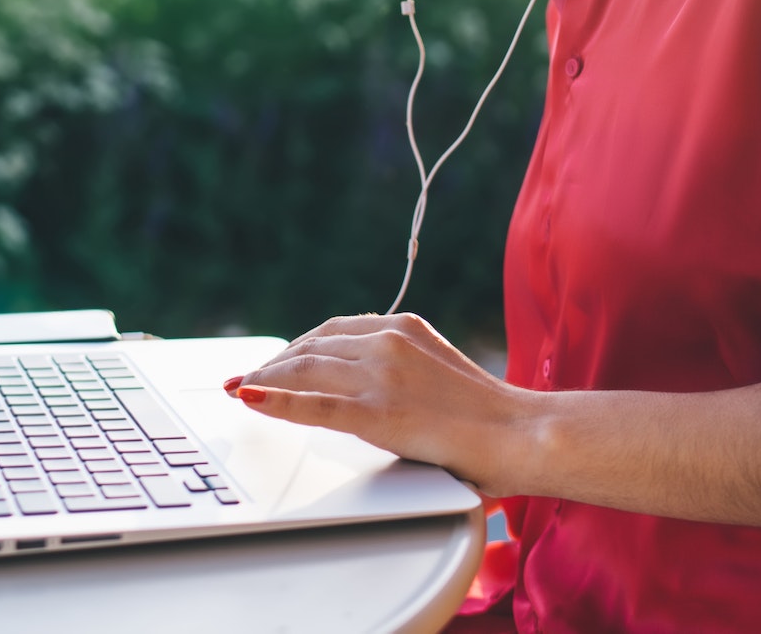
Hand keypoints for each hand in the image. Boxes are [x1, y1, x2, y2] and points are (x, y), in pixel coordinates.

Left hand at [223, 312, 535, 495]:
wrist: (521, 434)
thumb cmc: (488, 415)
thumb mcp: (438, 369)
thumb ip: (402, 366)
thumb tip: (365, 379)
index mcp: (404, 327)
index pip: (332, 330)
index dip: (295, 346)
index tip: (272, 360)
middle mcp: (388, 341)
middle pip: (311, 347)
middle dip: (272, 363)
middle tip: (244, 378)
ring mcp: (382, 375)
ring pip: (305, 370)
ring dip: (265, 379)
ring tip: (239, 389)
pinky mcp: (378, 413)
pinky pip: (314, 405)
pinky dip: (277, 401)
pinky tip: (252, 399)